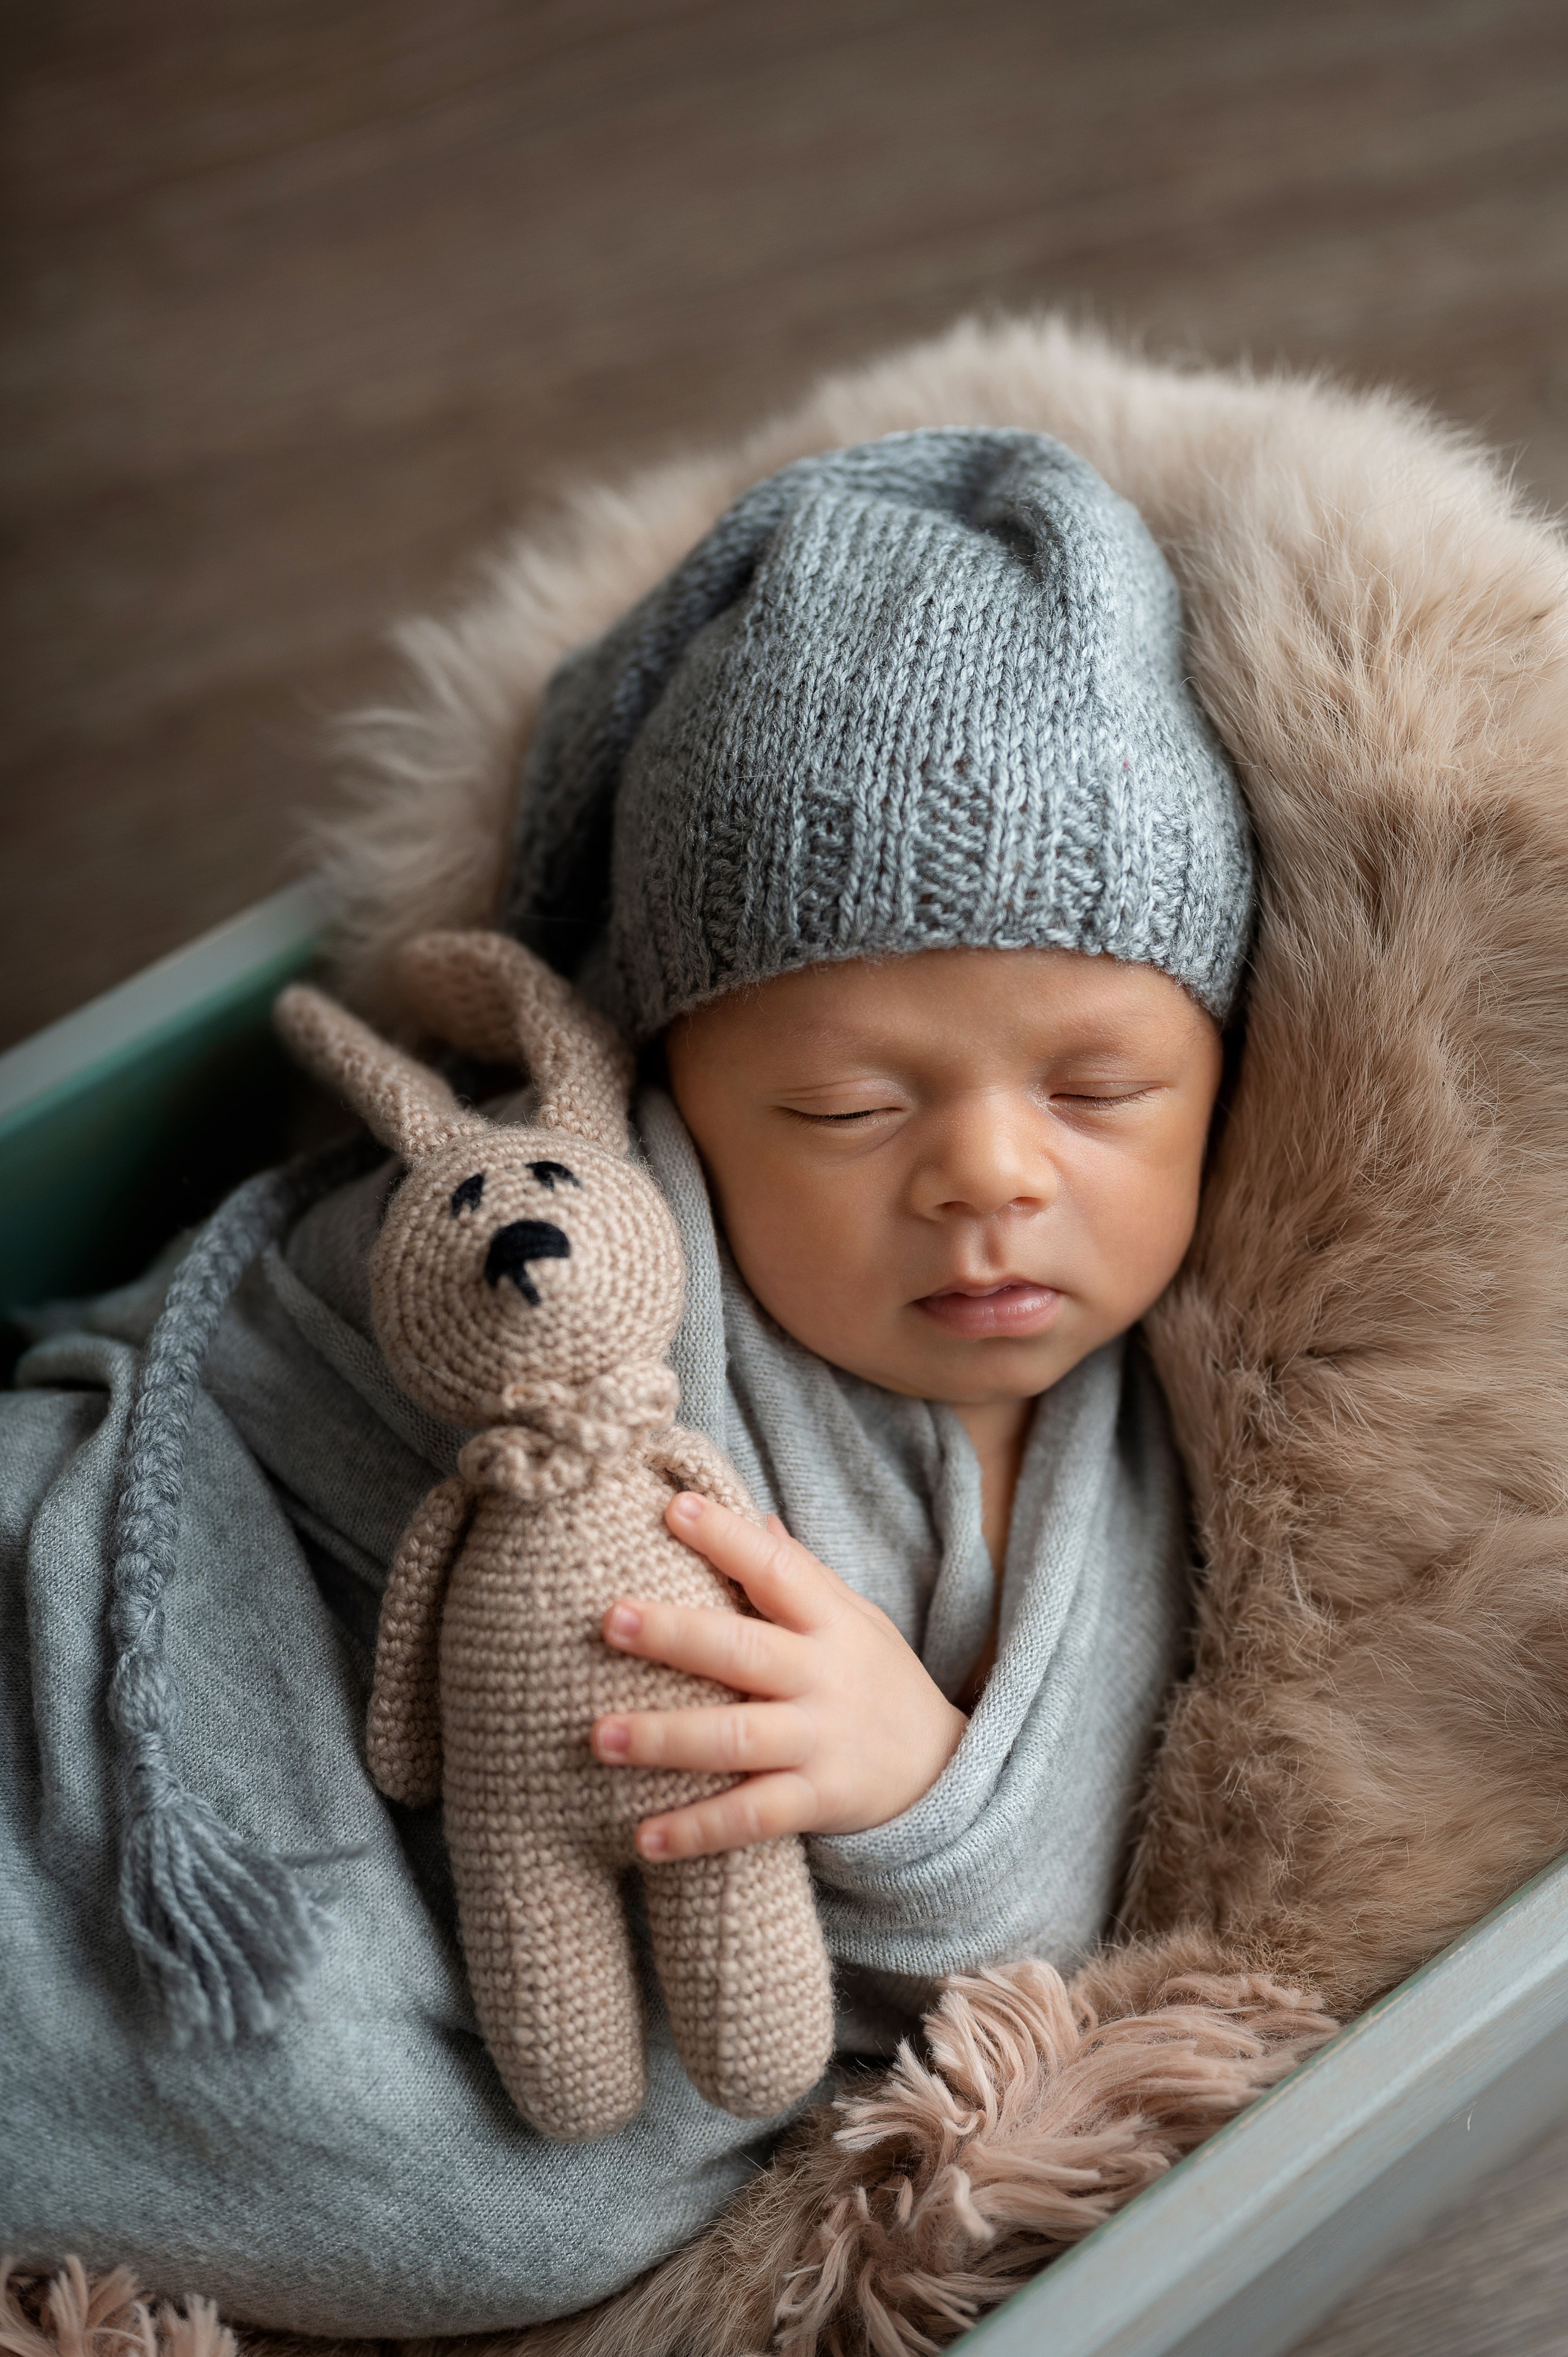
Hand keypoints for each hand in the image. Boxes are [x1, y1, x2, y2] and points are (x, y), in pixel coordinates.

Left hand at [590, 1493, 967, 1861]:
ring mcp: (820, 1742)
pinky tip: (643, 1839)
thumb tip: (755, 1518)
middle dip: (675, 1635)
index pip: (777, 1571)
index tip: (675, 1509)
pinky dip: (698, 1830)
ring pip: (736, 1739)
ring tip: (600, 1737)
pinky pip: (752, 1817)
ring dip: (665, 1739)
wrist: (944, 1771)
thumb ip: (802, 1575)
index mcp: (829, 1623)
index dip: (728, 1538)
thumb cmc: (879, 1679)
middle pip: (744, 1652)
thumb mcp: (856, 1618)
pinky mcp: (818, 1802)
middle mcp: (823, 1678)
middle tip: (610, 1620)